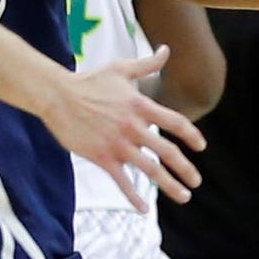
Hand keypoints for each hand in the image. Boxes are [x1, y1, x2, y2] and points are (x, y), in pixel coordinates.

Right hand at [45, 50, 206, 206]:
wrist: (57, 95)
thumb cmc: (89, 81)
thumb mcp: (121, 69)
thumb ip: (148, 63)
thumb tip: (167, 49)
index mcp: (141, 106)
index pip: (176, 123)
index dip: (192, 136)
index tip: (201, 147)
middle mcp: (134, 127)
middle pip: (167, 152)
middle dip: (186, 169)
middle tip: (196, 182)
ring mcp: (118, 144)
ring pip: (150, 170)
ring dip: (170, 186)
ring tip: (184, 196)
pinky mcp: (102, 157)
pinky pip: (122, 181)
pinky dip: (134, 197)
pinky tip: (144, 209)